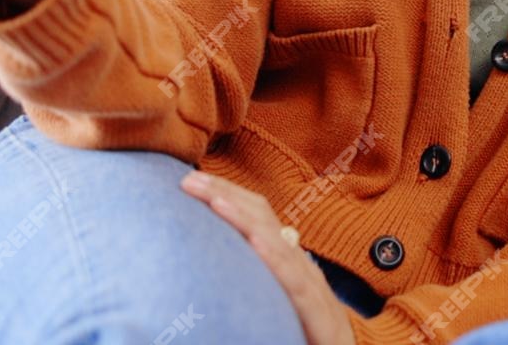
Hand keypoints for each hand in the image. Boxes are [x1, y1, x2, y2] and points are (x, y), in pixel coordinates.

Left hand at [181, 170, 356, 344]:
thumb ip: (256, 271)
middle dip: (226, 194)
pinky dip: (276, 258)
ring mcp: (309, 284)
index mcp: (286, 258)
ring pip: (276, 243)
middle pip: (263, 218)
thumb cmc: (308, 327)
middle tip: (189, 179)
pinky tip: (256, 243)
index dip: (226, 193)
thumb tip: (227, 252)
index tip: (190, 180)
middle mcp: (298, 264)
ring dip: (244, 218)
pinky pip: (296, 281)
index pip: (256, 215)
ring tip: (215, 201)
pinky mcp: (317, 311)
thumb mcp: (275, 293)